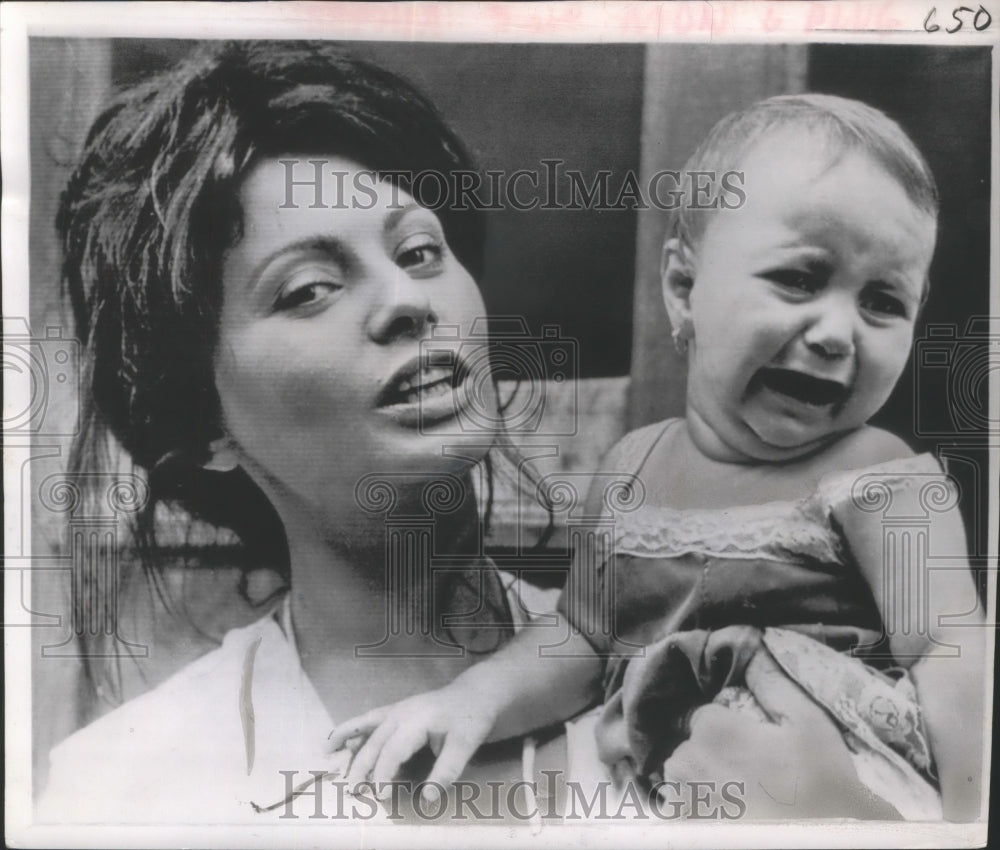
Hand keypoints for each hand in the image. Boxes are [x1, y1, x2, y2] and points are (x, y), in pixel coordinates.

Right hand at [325, 683, 498, 798]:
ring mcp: (396, 710)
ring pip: (366, 725)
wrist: (474, 694)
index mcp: (416, 719)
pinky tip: (338, 738)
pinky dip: (352, 728)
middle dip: (360, 766)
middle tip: (351, 792)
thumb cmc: (470, 719)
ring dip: (346, 739)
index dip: (383, 774)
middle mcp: (400, 712)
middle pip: (375, 741)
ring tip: (326, 754)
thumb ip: (446, 771)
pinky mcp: (395, 711)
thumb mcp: (465, 745)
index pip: (392, 750)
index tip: (378, 797)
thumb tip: (427, 798)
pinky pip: (369, 719)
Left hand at [661, 650, 900, 818]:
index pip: (706, 714)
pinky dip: (701, 808)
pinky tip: (732, 814)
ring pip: (685, 775)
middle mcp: (683, 761)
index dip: (732, 727)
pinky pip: (683, 807)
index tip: (757, 745)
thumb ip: (771, 680)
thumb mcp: (809, 722)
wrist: (825, 844)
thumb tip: (750, 644)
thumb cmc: (820, 785)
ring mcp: (680, 800)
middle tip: (754, 773)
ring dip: (705, 779)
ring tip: (743, 796)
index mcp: (710, 729)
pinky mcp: (683, 829)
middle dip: (715, 752)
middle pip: (692, 743)